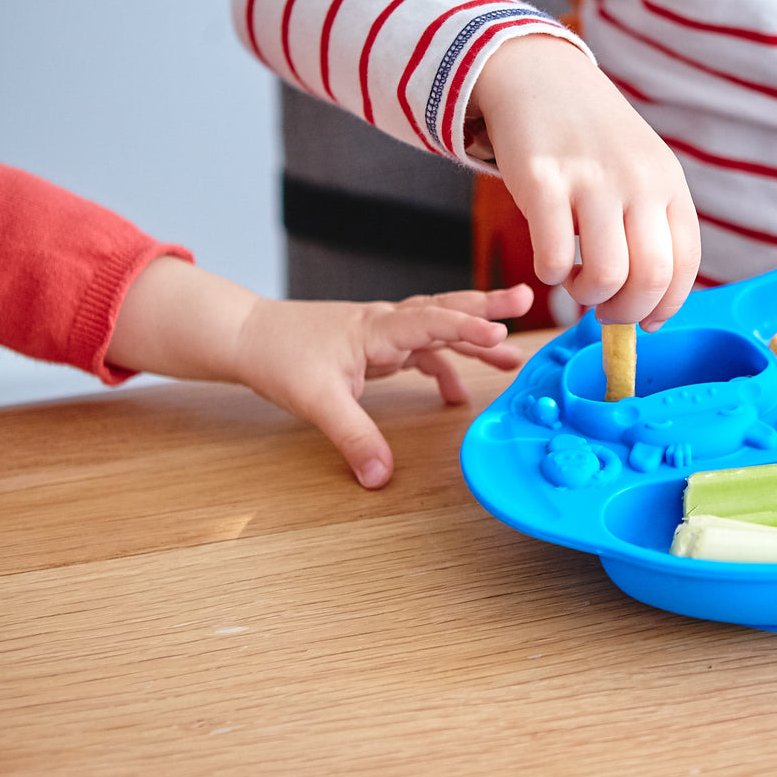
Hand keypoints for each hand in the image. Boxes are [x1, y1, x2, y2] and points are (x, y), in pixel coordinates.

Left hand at [230, 285, 533, 488]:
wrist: (248, 337)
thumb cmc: (279, 357)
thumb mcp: (316, 402)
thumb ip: (354, 438)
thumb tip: (381, 477)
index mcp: (376, 329)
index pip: (430, 321)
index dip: (466, 328)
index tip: (499, 333)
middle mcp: (387, 323)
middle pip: (446, 309)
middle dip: (488, 305)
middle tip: (528, 298)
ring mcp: (384, 332)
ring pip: (439, 327)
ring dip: (475, 337)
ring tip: (515, 355)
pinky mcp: (378, 346)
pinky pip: (423, 350)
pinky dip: (445, 366)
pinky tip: (458, 395)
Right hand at [468, 35, 700, 330]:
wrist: (539, 75)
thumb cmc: (592, 138)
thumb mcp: (641, 169)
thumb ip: (651, 225)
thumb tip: (648, 304)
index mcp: (669, 183)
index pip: (685, 264)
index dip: (666, 305)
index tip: (646, 321)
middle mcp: (639, 180)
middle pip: (650, 278)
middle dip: (627, 313)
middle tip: (606, 313)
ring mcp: (591, 179)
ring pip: (605, 276)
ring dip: (589, 297)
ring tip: (576, 283)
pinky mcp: (542, 180)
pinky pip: (553, 257)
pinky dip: (551, 275)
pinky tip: (550, 261)